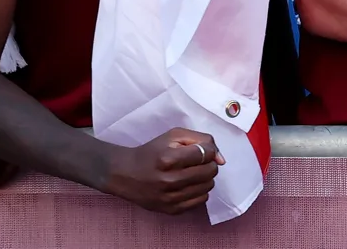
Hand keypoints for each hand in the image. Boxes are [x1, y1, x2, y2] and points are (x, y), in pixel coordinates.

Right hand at [103, 128, 222, 214]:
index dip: (209, 150)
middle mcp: (169, 180)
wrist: (125, 174)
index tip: (201, 151)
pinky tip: (188, 184)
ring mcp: (170, 198)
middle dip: (208, 163)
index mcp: (168, 159)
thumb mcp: (174, 136)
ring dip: (205, 177)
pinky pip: (201, 200)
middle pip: (210, 171)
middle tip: (197, 162)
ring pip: (208, 186)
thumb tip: (221, 159)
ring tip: (192, 172)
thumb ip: (202, 140)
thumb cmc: (152, 152)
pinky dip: (199, 190)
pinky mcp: (171, 210)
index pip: (206, 153)